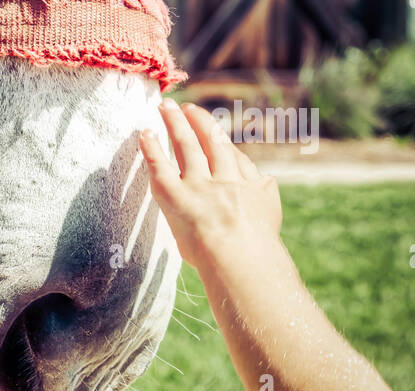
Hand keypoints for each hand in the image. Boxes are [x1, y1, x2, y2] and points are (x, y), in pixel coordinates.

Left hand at [139, 99, 283, 272]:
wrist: (243, 260)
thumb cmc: (257, 247)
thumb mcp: (269, 213)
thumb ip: (264, 194)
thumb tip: (266, 180)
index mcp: (247, 183)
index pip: (232, 155)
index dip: (218, 138)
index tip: (207, 126)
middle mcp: (224, 178)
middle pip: (209, 141)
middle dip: (196, 121)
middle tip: (184, 106)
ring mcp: (199, 185)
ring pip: (186, 146)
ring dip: (174, 123)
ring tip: (165, 107)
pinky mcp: (177, 196)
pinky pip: (160, 167)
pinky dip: (151, 148)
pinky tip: (144, 133)